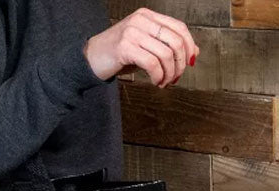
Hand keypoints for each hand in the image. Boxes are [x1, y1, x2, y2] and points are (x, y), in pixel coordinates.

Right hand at [83, 7, 199, 86]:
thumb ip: (166, 46)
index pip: (179, 27)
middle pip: (175, 41)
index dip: (189, 46)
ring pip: (165, 54)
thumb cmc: (116, 54)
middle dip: (180, 64)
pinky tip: (156, 81)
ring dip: (169, 73)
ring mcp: (132, 33)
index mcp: (147, 16)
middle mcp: (141, 21)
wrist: (90, 59)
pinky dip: (158, 76)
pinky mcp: (125, 48)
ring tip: (164, 82)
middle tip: (176, 78)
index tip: (190, 62)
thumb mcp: (145, 46)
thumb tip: (194, 52)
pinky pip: (152, 63)